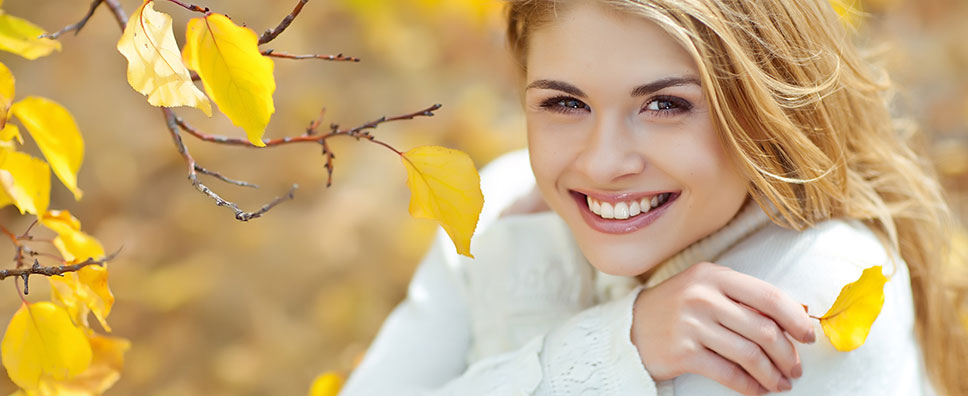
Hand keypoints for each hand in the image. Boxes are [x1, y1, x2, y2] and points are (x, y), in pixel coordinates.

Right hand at [631, 262, 815, 394]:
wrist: (629, 328)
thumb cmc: (676, 309)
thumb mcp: (706, 290)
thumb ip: (743, 298)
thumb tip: (795, 315)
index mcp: (714, 276)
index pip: (768, 296)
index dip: (795, 318)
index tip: (808, 335)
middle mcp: (703, 297)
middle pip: (763, 329)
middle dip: (787, 354)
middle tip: (795, 368)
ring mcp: (691, 324)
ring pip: (749, 354)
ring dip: (772, 373)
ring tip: (780, 383)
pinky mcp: (683, 352)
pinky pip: (728, 373)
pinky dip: (749, 386)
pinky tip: (758, 390)